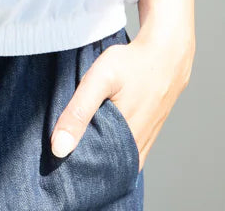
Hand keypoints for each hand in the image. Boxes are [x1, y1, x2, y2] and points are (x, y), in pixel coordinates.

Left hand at [49, 30, 194, 170]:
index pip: (92, 170)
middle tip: (65, 144)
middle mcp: (136, 149)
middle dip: (83, 159)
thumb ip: (78, 111)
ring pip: (115, 160)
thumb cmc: (132, 64)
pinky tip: (99, 132)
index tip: (57, 155)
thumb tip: (58, 148)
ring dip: (97, 153)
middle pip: (103, 167)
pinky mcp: (147, 134)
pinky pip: (125, 151)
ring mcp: (144, 143)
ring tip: (79, 136)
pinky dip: (111, 147)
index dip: (72, 165)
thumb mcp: (100, 80)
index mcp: (125, 143)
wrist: (167, 54)